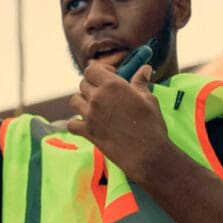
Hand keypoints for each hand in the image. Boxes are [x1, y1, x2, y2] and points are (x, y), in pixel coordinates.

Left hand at [67, 62, 170, 179]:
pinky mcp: (87, 132)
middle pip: (83, 84)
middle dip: (92, 86)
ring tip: (94, 107)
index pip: (91, 69)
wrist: (146, 153)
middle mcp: (97, 97)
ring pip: (74, 100)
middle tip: (104, 94)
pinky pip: (71, 123)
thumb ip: (140, 82)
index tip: (108, 76)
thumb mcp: (149, 99)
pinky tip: (86, 124)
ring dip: (82, 102)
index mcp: (112, 85)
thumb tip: (145, 69)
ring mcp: (89, 115)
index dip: (98, 71)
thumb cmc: (151, 124)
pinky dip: (76, 123)